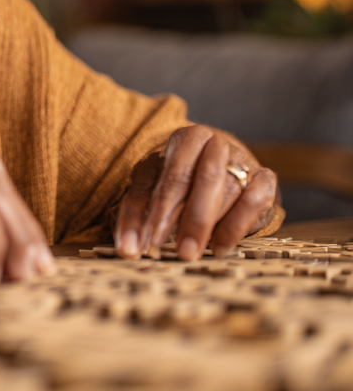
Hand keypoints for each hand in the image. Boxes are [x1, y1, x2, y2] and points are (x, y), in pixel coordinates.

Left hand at [115, 125, 277, 260]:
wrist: (205, 166)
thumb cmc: (171, 178)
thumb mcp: (147, 188)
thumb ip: (135, 215)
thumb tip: (127, 249)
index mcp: (187, 138)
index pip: (176, 173)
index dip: (165, 208)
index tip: (154, 239)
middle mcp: (218, 144)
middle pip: (209, 179)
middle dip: (194, 220)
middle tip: (182, 252)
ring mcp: (244, 161)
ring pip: (233, 192)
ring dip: (214, 227)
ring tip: (194, 252)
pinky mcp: (264, 180)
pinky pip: (258, 201)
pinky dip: (239, 226)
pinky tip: (219, 247)